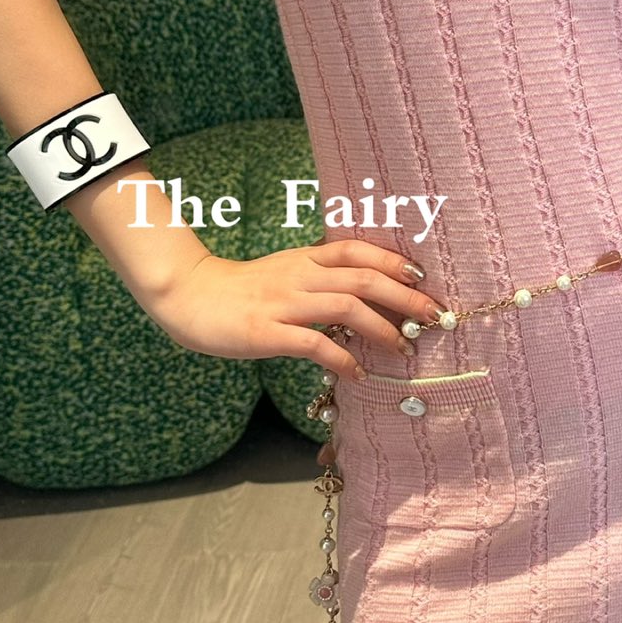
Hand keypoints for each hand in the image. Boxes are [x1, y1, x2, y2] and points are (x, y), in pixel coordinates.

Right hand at [144, 239, 443, 380]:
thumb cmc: (240, 291)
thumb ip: (319, 279)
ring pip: (346, 306)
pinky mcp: (267, 332)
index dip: (392, 259)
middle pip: (364, 278)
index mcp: (304, 259)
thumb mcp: (284, 273)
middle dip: (405, 298)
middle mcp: (299, 276)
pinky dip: (342, 358)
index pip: (356, 249)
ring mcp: (283, 304)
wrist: (187, 296)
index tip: (422, 277)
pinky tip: (357, 373)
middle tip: (434, 317)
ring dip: (382, 329)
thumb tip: (363, 297)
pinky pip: (314, 343)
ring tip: (404, 350)